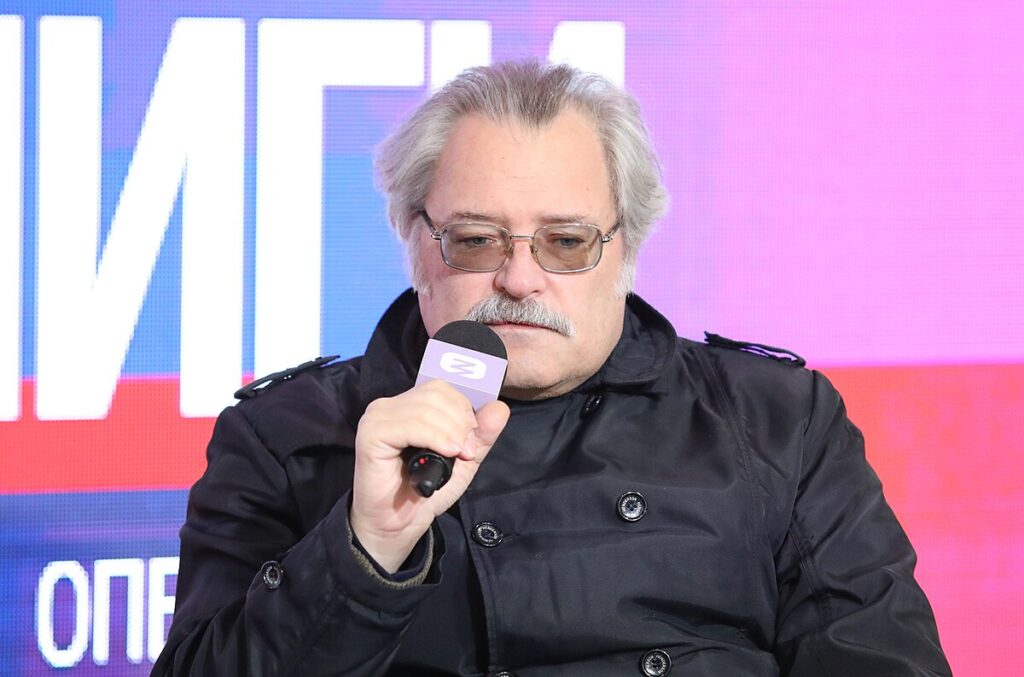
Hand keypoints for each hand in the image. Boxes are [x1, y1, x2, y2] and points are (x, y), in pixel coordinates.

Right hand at [350, 379, 509, 572]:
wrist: (397, 525)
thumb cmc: (425, 491)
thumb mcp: (463, 460)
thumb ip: (481, 434)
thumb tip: (499, 407)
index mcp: (407, 406)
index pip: (441, 387)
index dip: (463, 408)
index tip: (472, 437)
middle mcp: (389, 406)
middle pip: (435, 393)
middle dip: (460, 421)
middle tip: (466, 450)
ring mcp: (377, 418)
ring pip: (426, 407)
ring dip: (451, 431)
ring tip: (457, 455)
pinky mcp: (371, 434)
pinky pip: (410, 424)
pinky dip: (435, 437)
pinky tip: (446, 452)